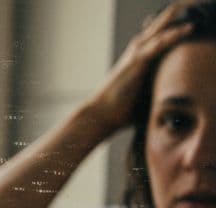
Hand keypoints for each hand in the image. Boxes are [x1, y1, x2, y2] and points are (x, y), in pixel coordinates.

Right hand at [85, 2, 195, 135]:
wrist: (101, 114)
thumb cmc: (120, 109)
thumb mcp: (143, 94)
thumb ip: (155, 86)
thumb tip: (171, 96)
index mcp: (140, 58)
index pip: (158, 36)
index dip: (171, 27)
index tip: (186, 20)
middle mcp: (137, 51)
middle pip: (158, 27)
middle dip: (173, 14)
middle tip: (188, 2)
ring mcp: (136, 55)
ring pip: (159, 30)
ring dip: (173, 17)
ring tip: (189, 3)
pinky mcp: (137, 63)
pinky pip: (158, 45)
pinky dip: (172, 36)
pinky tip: (186, 29)